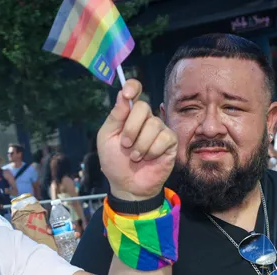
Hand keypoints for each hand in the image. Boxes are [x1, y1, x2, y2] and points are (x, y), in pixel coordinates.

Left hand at [96, 79, 176, 200]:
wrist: (127, 185)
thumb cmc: (115, 162)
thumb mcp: (106, 138)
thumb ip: (115, 117)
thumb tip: (123, 96)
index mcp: (128, 114)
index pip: (134, 90)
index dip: (132, 87)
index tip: (127, 95)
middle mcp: (145, 119)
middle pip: (143, 107)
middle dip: (131, 129)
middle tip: (125, 145)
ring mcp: (159, 129)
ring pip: (153, 125)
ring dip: (140, 145)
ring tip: (136, 157)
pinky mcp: (170, 142)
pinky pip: (163, 138)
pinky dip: (152, 151)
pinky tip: (148, 158)